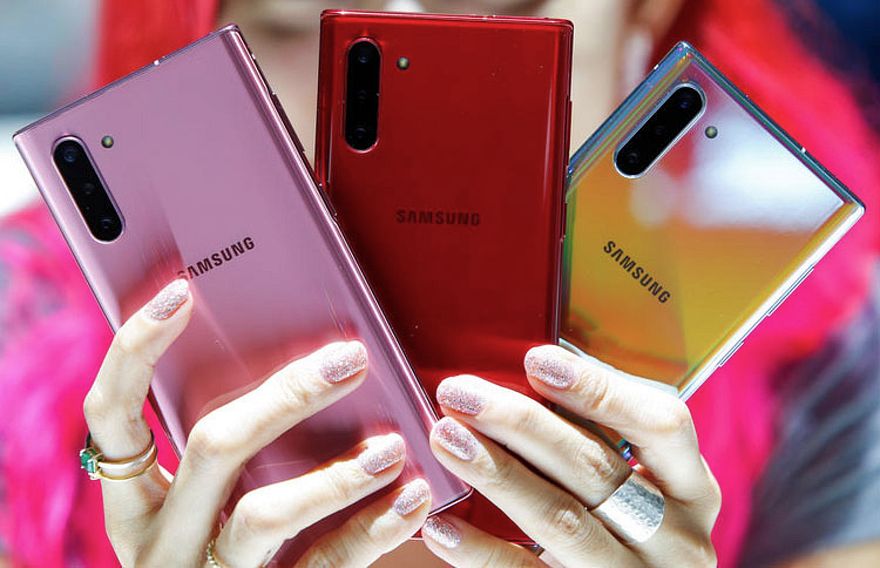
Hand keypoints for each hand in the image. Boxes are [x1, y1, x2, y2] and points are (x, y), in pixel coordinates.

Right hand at [83, 279, 431, 566]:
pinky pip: (322, 566)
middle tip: (349, 358)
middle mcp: (161, 538)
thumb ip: (231, 444)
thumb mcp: (206, 499)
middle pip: (211, 446)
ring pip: (264, 515)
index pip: (111, 415)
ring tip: (392, 446)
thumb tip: (308, 357)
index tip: (181, 290)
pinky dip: (373, 529)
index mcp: (136, 500)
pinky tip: (412, 498)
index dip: (135, 350)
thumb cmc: (226, 545)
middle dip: (285, 395)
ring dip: (336, 474)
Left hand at [422, 345, 719, 566]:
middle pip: (595, 468)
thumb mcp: (639, 487)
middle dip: (521, 423)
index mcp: (693, 489)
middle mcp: (676, 537)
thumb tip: (529, 372)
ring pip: (561, 520)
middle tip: (460, 394)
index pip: (662, 424)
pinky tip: (441, 523)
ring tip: (446, 439)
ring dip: (497, 473)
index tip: (536, 361)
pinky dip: (481, 549)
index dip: (599, 388)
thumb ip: (601, 439)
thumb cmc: (626, 531)